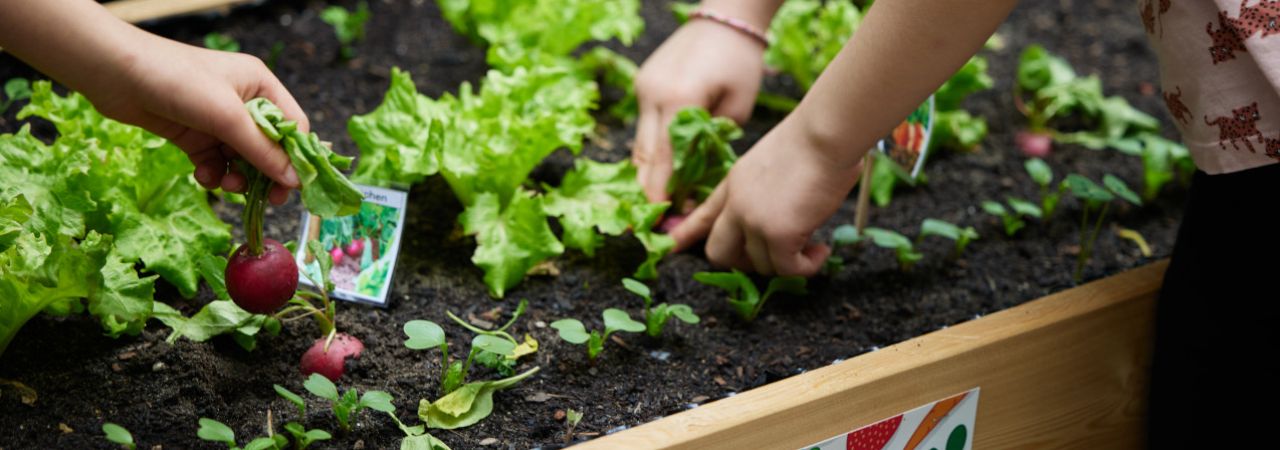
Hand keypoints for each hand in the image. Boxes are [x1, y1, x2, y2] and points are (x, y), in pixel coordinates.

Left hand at [86, 34, 306, 204]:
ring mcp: (216, 119)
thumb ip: (262, 151)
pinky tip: (203, 176)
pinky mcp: (193, 134)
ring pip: (241, 159)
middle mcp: (242, 102)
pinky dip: (213, 174)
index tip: (295, 187)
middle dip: (265, 172)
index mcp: (260, 86)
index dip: (296, 157)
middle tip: (268, 199)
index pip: (292, 126)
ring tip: (228, 186)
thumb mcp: (226, 116)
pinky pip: (215, 161)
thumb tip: (296, 181)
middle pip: (268, 147)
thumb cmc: (176, 80)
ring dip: (238, 177)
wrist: (113, 73)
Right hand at [633, 20, 765, 204]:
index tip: (663, 219)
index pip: (665, 158)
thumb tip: (696, 179)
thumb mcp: (737, 107)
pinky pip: (644, 126)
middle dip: (649, 189)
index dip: (662, 193)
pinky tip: (662, 170)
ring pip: (639, 143)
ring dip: (648, 172)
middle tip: (658, 218)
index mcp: (679, 99)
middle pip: (644, 155)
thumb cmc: (740, 62)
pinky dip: (652, 149)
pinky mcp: (642, 83)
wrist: (725, 18)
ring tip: (659, 201)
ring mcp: (643, 88)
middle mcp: (653, 94)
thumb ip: (714, 143)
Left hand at [668, 116, 862, 275]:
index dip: (686, 233)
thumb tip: (783, 214)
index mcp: (732, 184)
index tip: (672, 244)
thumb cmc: (812, 141)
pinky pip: (788, 269)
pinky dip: (806, 267)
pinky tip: (821, 251)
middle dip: (745, 264)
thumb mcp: (771, 163)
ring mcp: (753, 220)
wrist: (824, 132)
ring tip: (813, 245)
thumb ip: (764, 190)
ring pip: (760, 266)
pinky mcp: (778, 234)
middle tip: (777, 255)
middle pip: (719, 253)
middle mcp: (736, 204)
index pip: (702, 215)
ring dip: (787, 263)